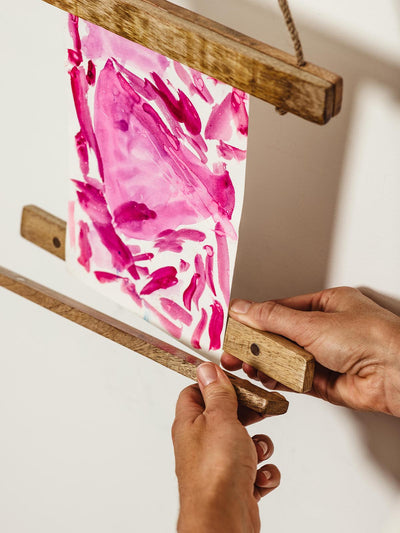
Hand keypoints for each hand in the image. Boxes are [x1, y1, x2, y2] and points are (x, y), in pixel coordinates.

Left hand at [172, 363, 279, 532]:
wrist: (223, 519)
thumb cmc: (216, 471)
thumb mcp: (220, 418)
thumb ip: (217, 393)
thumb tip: (207, 369)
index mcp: (190, 424)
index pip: (196, 393)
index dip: (216, 385)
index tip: (236, 382)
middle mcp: (201, 443)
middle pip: (225, 417)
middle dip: (248, 415)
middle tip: (262, 410)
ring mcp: (218, 465)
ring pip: (244, 444)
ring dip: (259, 446)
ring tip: (257, 453)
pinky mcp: (235, 486)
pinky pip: (255, 471)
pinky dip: (263, 473)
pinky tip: (260, 478)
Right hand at [222, 287, 399, 416]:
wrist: (397, 375)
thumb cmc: (372, 338)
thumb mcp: (312, 322)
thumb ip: (272, 318)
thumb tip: (244, 308)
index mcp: (326, 306)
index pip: (281, 310)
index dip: (256, 318)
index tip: (235, 326)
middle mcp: (325, 330)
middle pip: (280, 336)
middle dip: (256, 345)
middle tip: (235, 352)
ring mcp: (325, 356)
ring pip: (285, 359)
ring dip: (266, 364)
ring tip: (247, 366)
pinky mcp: (325, 382)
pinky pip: (294, 379)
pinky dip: (279, 380)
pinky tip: (266, 380)